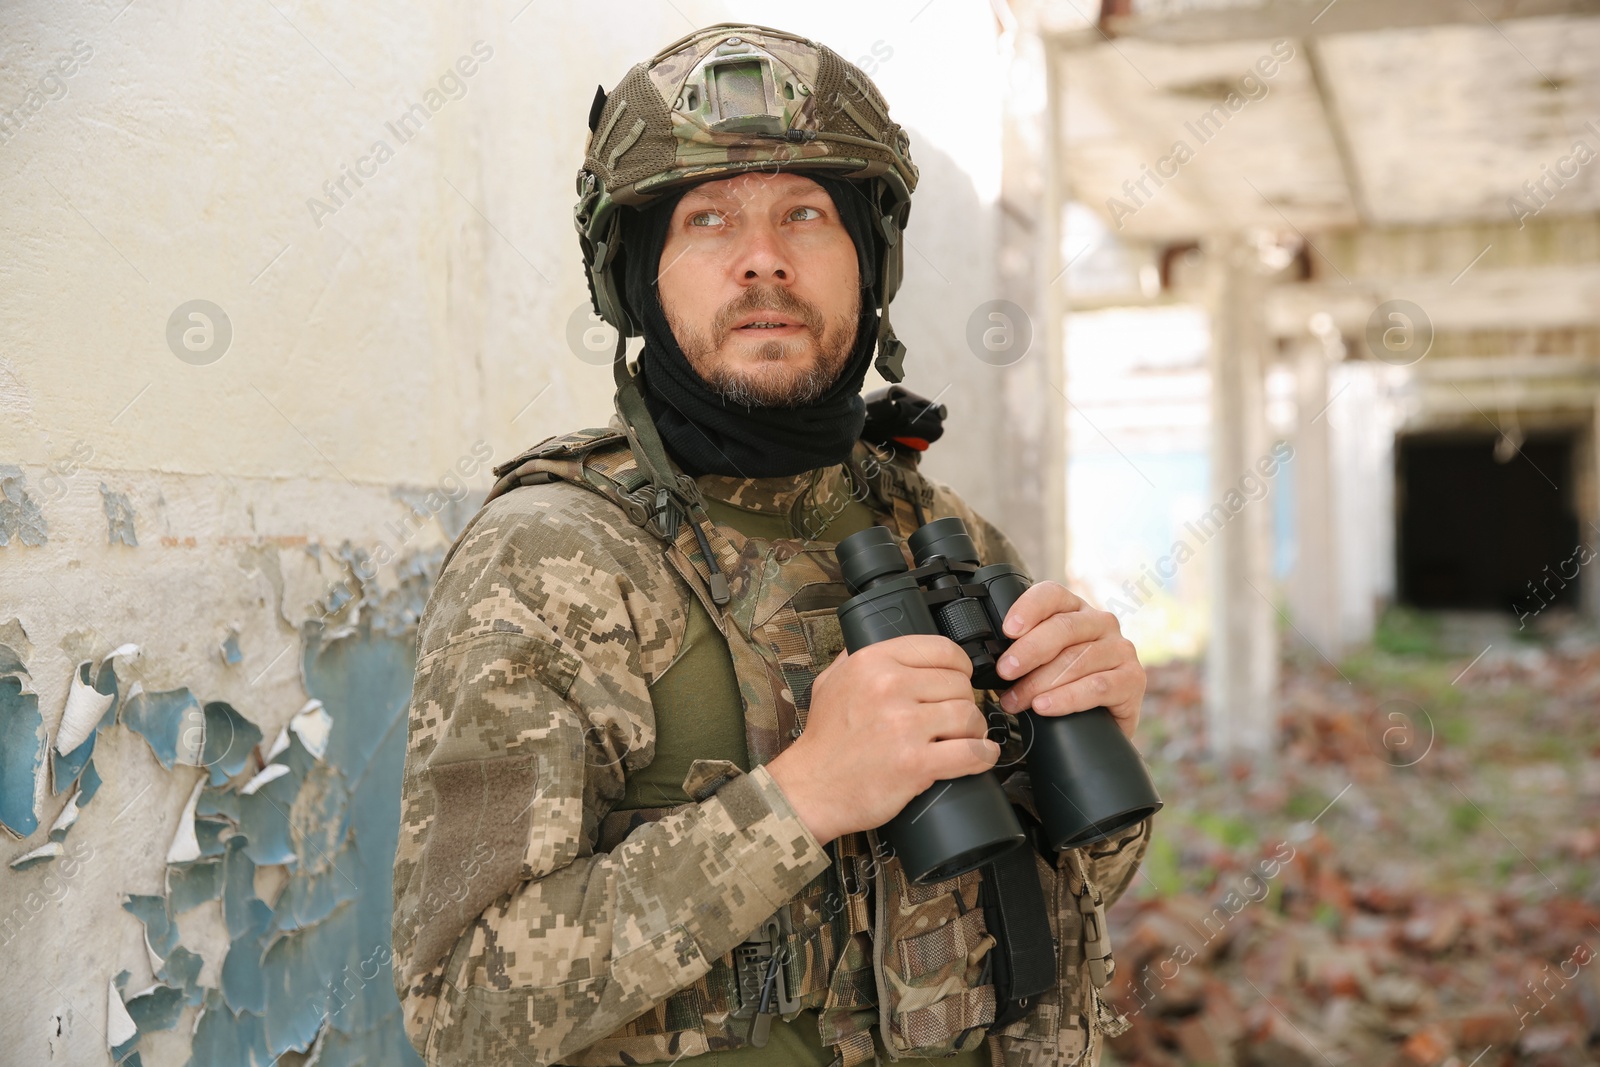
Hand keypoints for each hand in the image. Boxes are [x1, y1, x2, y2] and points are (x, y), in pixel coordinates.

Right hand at [765, 635, 996, 846]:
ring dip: (974, 730)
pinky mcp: (916, 763)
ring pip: (969, 715)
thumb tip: (881, 643)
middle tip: (954, 719)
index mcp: (873, 662)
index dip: (959, 666)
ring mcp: (904, 726)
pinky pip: (972, 752)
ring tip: (963, 739)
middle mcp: (889, 687)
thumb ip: (856, 657)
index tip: (959, 680)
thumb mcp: (830, 682)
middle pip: (959, 684)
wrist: (811, 789)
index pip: (942, 649)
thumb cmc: (824, 741)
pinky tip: (980, 756)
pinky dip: (983, 755)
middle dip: (963, 702)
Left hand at [993, 581, 1143, 737]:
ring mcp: (1121, 649)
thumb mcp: (1043, 660)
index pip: (1052, 595)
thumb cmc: (1065, 684)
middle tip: (1004, 672)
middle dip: (1028, 651)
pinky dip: (1067, 698)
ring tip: (1016, 700)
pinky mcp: (1133, 679)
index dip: (1029, 608)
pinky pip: (1098, 686)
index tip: (1007, 630)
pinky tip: (1045, 706)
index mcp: (1075, 609)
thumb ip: (1023, 648)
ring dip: (1040, 682)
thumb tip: (987, 656)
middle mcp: (1101, 623)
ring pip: (1077, 659)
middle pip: (1063, 628)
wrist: (1103, 722)